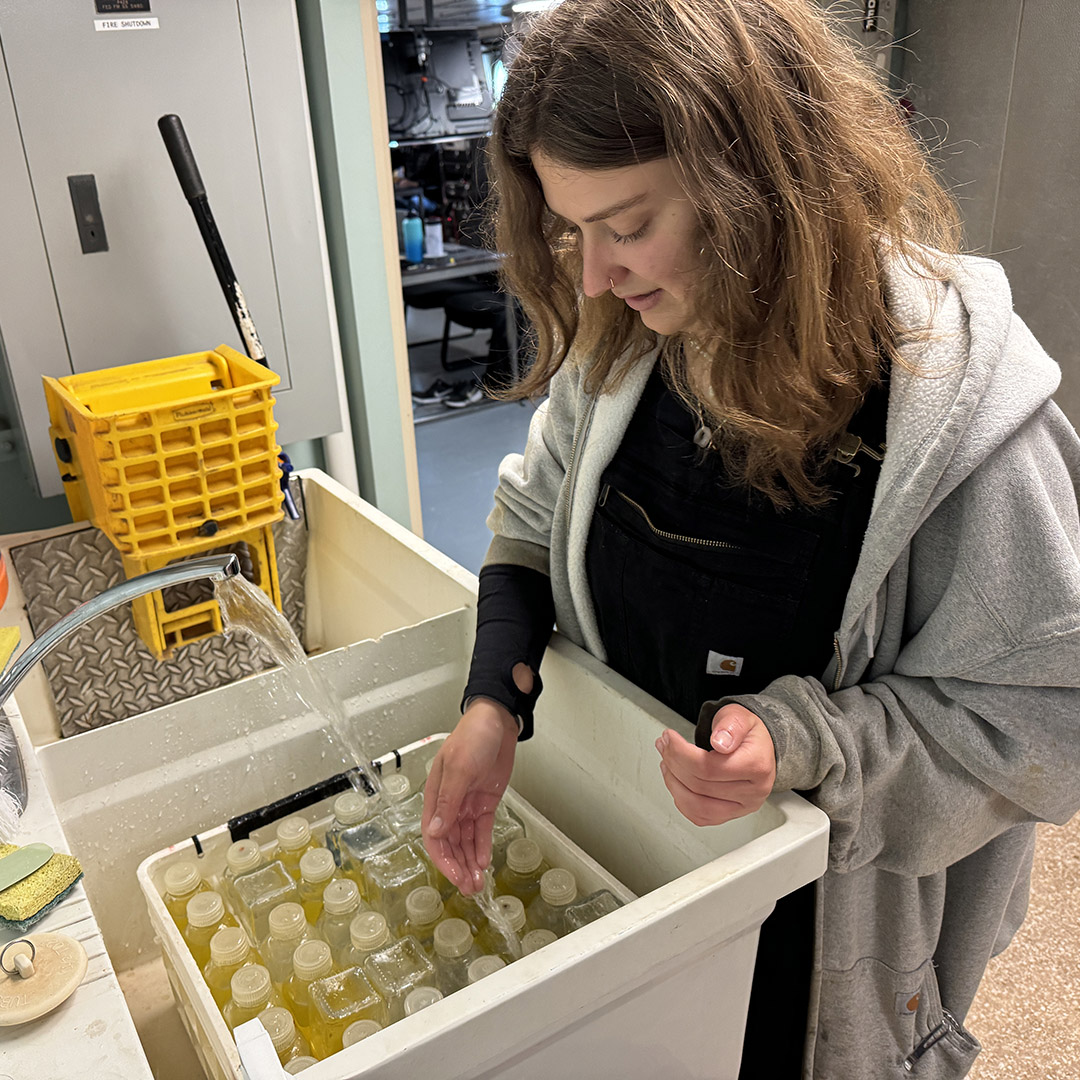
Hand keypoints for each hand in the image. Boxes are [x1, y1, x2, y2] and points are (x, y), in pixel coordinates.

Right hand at [422, 698, 517, 894]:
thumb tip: (436, 831)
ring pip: (466, 841)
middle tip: (470, 887)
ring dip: (470, 861)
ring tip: (478, 883)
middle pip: (450, 843)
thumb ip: (449, 800)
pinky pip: (481, 830)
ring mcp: (467, 803)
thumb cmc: (473, 735)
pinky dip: (482, 846)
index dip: (443, 858)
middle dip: (458, 866)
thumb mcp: (459, 767)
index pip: (434, 835)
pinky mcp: (485, 802)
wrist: (498, 720)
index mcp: (436, 794)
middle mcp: (450, 802)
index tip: (454, 875)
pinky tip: (484, 861)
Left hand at [655, 704, 776, 826]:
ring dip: (673, 784)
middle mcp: (753, 791)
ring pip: (698, 806)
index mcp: (756, 766)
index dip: (681, 753)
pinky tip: (675, 781)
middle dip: (674, 763)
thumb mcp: (739, 717)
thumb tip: (720, 742)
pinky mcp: (732, 814)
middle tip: (664, 745)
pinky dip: (682, 801)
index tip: (669, 738)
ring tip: (666, 762)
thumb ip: (730, 726)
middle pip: (700, 786)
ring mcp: (743, 806)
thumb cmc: (747, 733)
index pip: (709, 767)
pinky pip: (701, 817)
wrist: (757, 746)